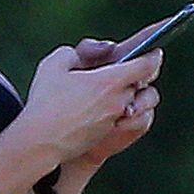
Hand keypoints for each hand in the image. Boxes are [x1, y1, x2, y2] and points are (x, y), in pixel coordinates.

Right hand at [19, 41, 161, 166]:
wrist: (39, 143)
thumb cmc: (45, 102)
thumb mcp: (55, 64)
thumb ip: (78, 51)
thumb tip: (95, 52)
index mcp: (110, 81)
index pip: (146, 65)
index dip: (152, 56)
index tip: (154, 51)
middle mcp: (118, 103)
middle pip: (142, 85)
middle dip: (140, 75)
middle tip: (136, 67)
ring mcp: (114, 122)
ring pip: (134, 104)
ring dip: (132, 95)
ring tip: (121, 89)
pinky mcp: (107, 136)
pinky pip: (123, 120)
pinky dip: (120, 111)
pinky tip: (106, 107)